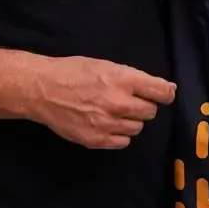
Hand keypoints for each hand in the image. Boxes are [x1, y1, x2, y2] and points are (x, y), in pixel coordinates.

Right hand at [26, 56, 177, 150]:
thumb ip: (133, 77)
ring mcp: (107, 124)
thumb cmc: (73, 72)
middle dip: (143, 106)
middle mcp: (117, 103)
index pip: (160, 91)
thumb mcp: (104, 65)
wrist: (42, 90)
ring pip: (137, 128)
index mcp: (121, 79)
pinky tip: (106, 123)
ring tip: (113, 112)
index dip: (166, 93)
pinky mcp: (96, 139)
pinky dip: (119, 134)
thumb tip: (165, 88)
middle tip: (128, 100)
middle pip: (150, 112)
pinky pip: (123, 142)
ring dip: (130, 120)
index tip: (165, 94)